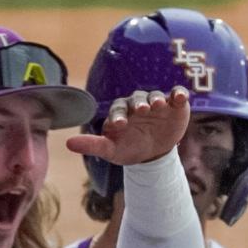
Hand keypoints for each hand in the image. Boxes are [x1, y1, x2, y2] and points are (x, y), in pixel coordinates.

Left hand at [65, 88, 189, 165]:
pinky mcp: (175, 105)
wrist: (155, 153)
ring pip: (156, 95)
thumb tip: (68, 143)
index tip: (119, 124)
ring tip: (158, 105)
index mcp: (121, 112)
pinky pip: (176, 95)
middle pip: (137, 99)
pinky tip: (180, 97)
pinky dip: (179, 94)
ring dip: (157, 98)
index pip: (118, 109)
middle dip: (139, 103)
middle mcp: (138, 104)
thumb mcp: (111, 150)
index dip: (118, 115)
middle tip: (141, 109)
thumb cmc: (129, 149)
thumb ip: (92, 145)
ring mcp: (157, 103)